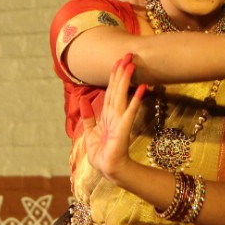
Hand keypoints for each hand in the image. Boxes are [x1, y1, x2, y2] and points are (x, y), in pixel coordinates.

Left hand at [80, 53, 147, 183]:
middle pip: (117, 89)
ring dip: (127, 80)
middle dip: (121, 72)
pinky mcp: (124, 129)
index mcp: (107, 115)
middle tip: (128, 55)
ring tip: (132, 65)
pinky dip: (135, 100)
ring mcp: (120, 120)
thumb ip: (88, 117)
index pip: (110, 91)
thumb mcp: (90, 133)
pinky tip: (142, 88)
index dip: (113, 76)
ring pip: (122, 96)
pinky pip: (129, 112)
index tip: (118, 62)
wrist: (108, 169)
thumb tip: (83, 102)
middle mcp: (114, 115)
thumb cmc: (101, 154)